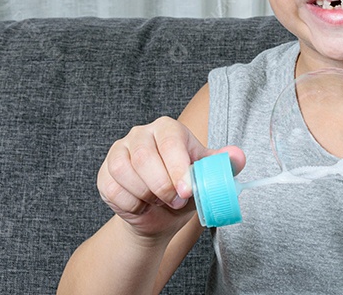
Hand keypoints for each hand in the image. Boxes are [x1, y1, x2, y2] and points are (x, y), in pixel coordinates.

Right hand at [97, 116, 244, 238]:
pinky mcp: (105, 171)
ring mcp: (119, 151)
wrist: (159, 214)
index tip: (187, 191)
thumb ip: (222, 165)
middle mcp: (141, 134)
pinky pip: (112, 188)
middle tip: (176, 201)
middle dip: (162, 186)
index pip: (170, 142)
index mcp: (168, 129)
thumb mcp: (206, 178)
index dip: (178, 168)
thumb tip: (238, 156)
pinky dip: (130, 204)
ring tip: (158, 201)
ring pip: (125, 172)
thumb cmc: (185, 189)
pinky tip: (142, 205)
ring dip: (145, 195)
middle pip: (145, 157)